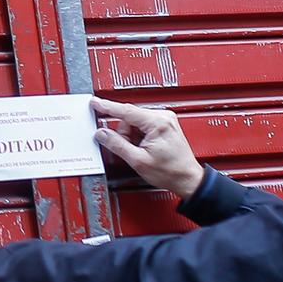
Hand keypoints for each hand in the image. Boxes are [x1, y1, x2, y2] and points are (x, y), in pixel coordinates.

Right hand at [90, 96, 205, 199]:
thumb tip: (102, 134)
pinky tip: (144, 147)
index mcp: (158, 122)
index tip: (95, 103)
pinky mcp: (165, 124)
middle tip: (129, 149)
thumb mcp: (138, 160)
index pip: (126, 110)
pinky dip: (139, 136)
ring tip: (140, 150)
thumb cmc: (170, 171)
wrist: (187, 178)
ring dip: (131, 136)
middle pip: (129, 118)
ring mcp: (165, 119)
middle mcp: (163, 116)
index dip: (107, 107)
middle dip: (124, 133)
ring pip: (135, 122)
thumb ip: (117, 145)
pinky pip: (143, 125)